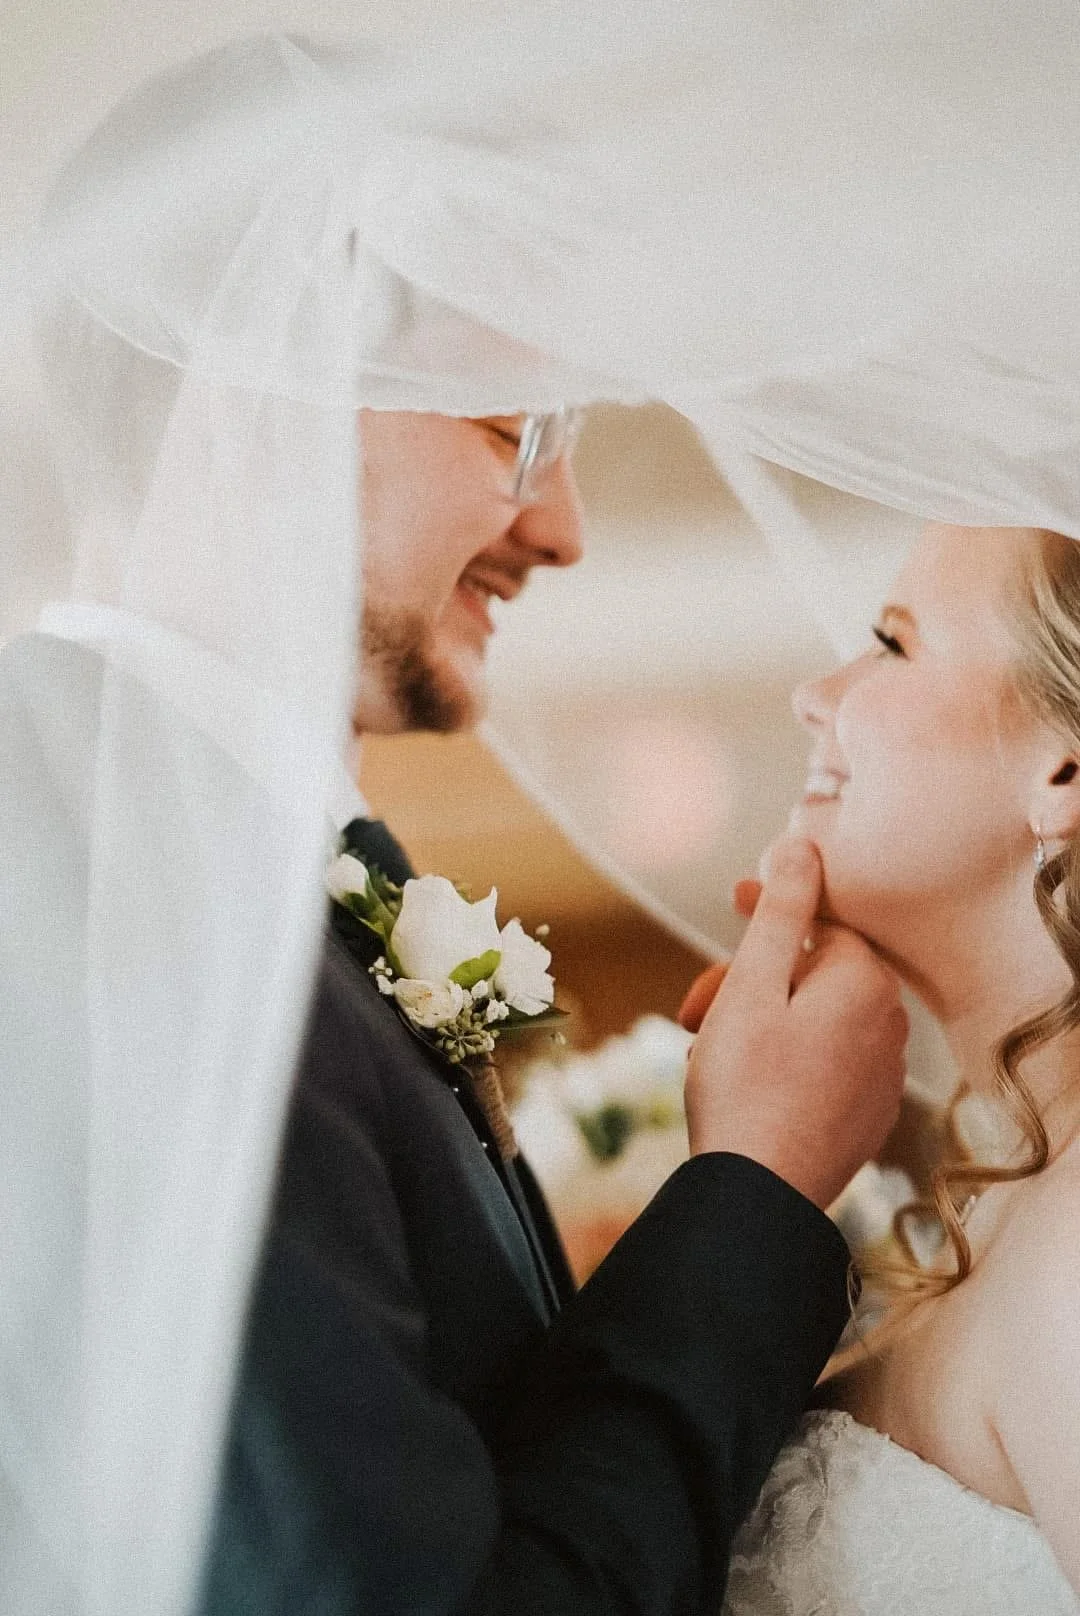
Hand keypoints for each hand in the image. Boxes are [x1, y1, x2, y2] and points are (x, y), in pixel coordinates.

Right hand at [683, 836, 906, 1209]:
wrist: (758, 1197)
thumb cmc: (746, 1086)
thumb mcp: (753, 984)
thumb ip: (782, 910)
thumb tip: (803, 845)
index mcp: (866, 983)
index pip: (821, 919)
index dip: (771, 906)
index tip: (732, 899)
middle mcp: (891, 1025)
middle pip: (814, 971)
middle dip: (752, 976)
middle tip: (695, 1005)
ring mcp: (884, 1076)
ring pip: (816, 1018)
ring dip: (760, 1017)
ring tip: (705, 1045)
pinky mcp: (867, 1116)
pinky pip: (826, 1062)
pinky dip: (783, 1056)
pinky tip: (741, 1079)